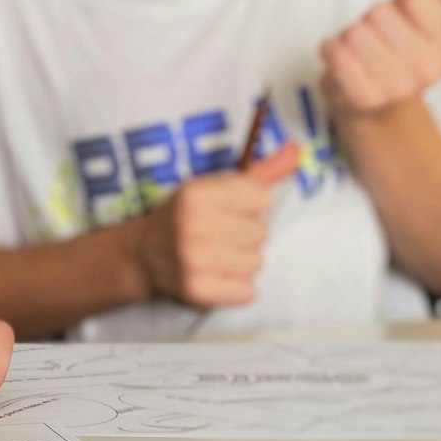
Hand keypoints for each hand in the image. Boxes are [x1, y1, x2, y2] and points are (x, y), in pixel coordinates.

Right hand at [128, 141, 299, 307]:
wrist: (144, 255)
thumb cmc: (186, 216)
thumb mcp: (214, 187)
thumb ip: (259, 171)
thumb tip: (296, 149)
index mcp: (196, 193)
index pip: (262, 198)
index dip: (249, 205)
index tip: (226, 209)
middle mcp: (193, 225)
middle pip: (262, 232)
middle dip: (245, 235)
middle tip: (216, 235)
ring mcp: (195, 260)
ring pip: (257, 262)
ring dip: (241, 262)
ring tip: (215, 256)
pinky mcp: (199, 291)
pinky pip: (248, 291)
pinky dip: (236, 287)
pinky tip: (215, 276)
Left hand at [322, 0, 440, 118]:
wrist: (379, 107)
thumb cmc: (399, 53)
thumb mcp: (425, 22)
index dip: (400, 3)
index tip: (400, 23)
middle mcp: (429, 72)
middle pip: (379, 11)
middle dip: (370, 19)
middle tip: (375, 40)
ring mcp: (397, 88)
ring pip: (355, 31)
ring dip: (348, 35)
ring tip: (358, 52)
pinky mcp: (364, 98)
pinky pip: (336, 53)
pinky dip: (330, 49)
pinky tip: (341, 61)